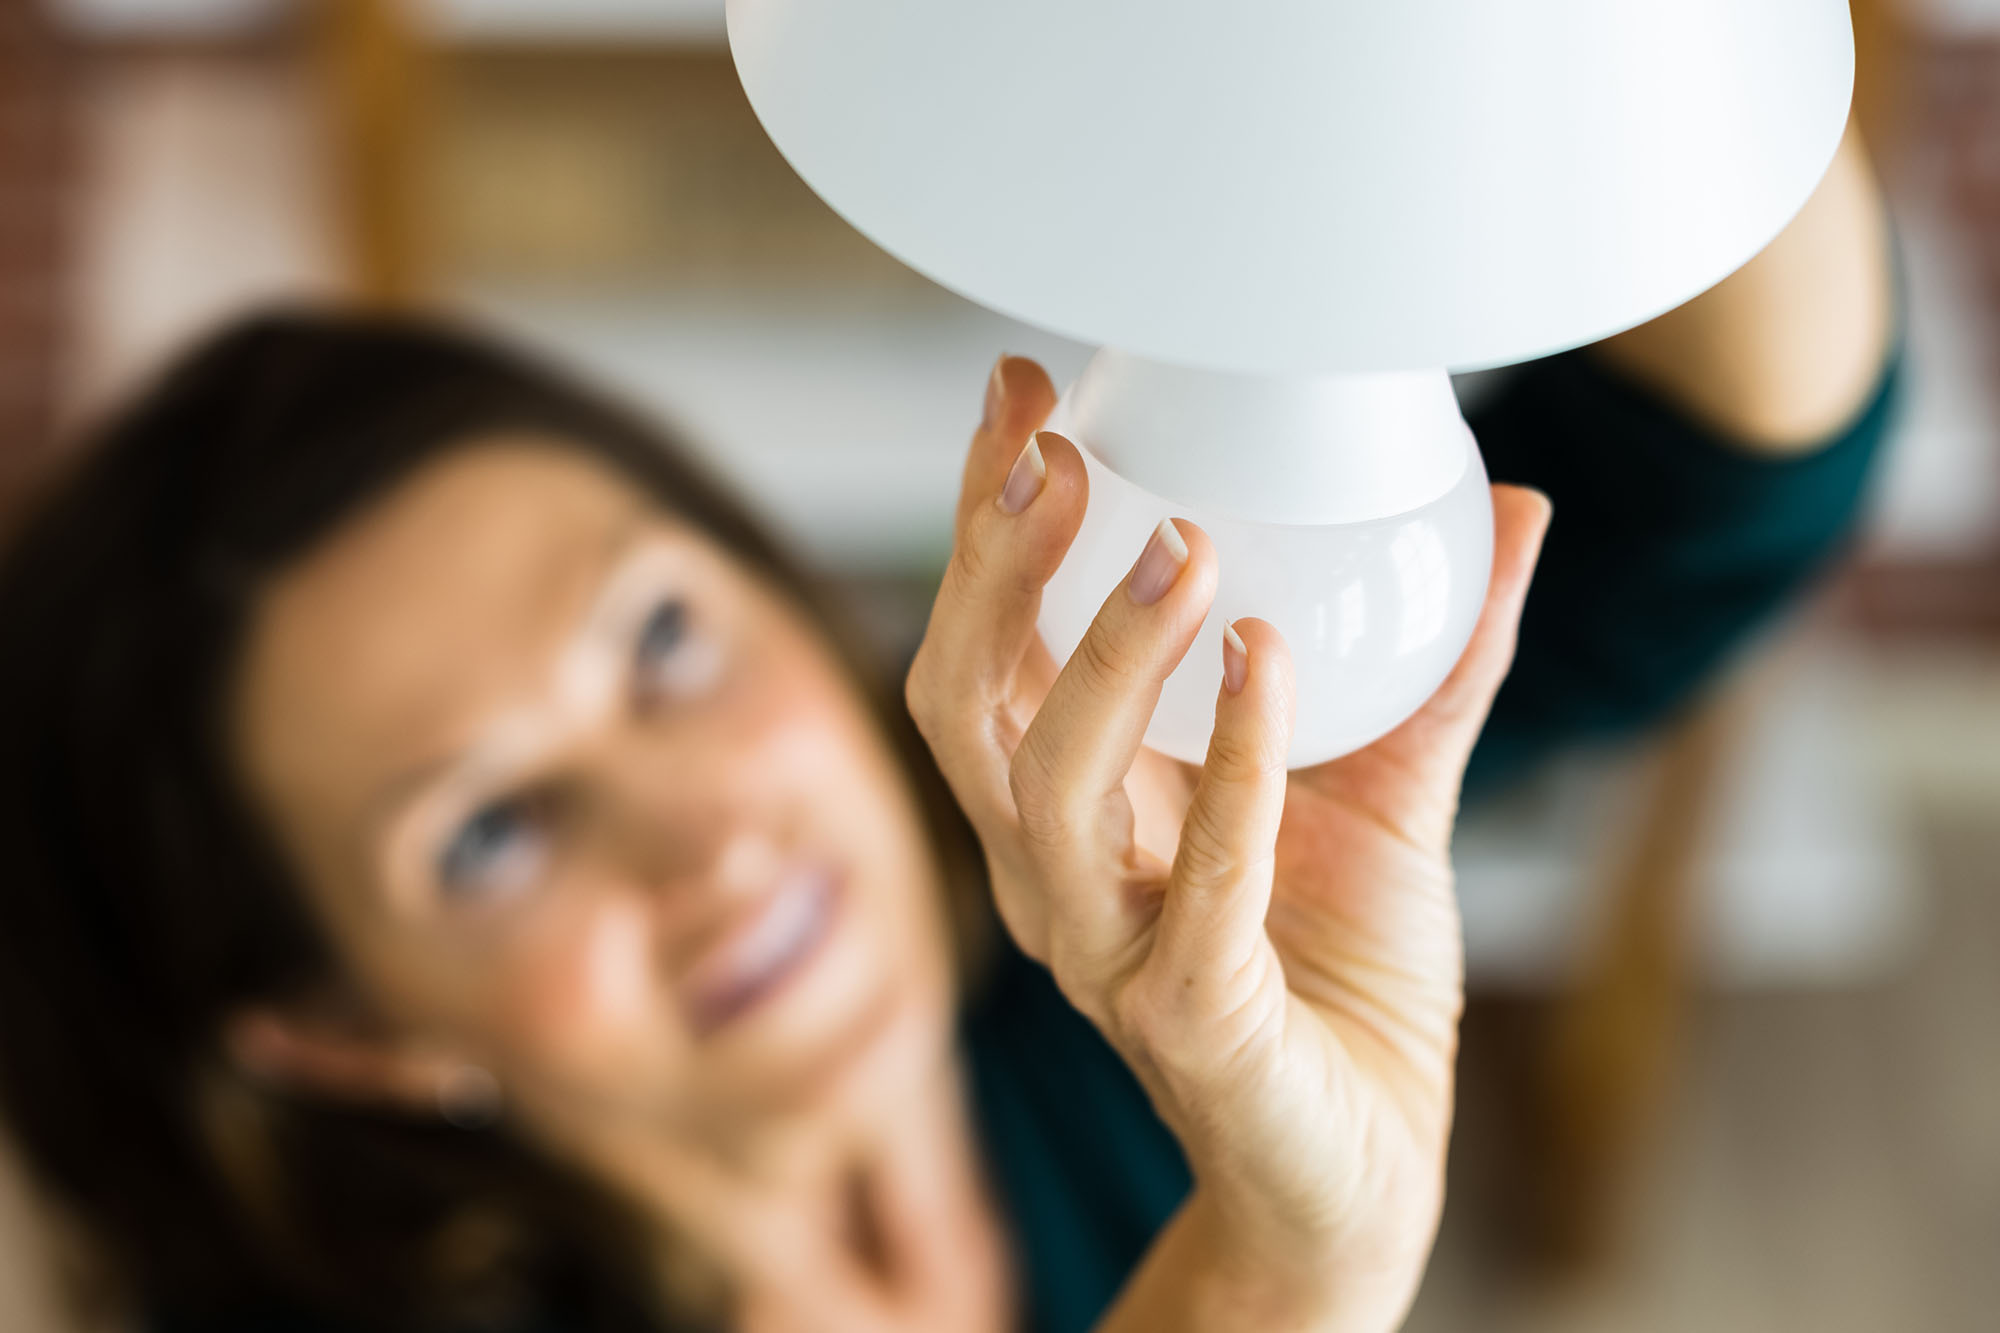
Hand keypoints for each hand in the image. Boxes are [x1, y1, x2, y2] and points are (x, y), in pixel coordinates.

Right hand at [907, 357, 1550, 1329]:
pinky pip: (1193, 884)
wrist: (1359, 1164)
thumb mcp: (1393, 785)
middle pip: (963, 703)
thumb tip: (1515, 504)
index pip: (985, 643)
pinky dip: (1232, 768)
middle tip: (1063, 455)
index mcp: (1070, 803)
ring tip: (1182, 549)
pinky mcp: (1185, 1017)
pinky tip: (1268, 661)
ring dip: (1101, 657)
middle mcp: (1052, 871)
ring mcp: (1103, 950)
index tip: (1023, 392)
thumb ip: (1442, 657)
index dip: (983, 520)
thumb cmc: (1343, 977)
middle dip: (993, 568)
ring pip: (1044, 789)